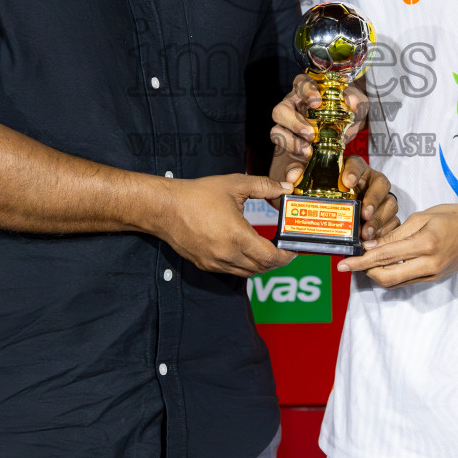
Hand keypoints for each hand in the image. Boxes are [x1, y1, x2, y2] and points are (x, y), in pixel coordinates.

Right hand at [154, 174, 295, 276]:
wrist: (165, 208)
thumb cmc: (198, 195)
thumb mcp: (235, 184)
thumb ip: (264, 186)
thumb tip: (285, 189)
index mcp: (237, 236)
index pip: (271, 258)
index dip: (286, 256)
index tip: (293, 249)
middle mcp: (227, 254)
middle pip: (262, 268)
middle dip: (276, 260)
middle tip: (283, 248)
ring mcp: (215, 262)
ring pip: (247, 273)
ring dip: (260, 264)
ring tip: (266, 249)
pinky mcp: (205, 265)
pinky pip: (231, 271)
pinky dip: (243, 265)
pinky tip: (244, 250)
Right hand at [269, 73, 368, 161]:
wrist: (347, 125)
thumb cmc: (347, 108)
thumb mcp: (356, 102)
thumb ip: (354, 100)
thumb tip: (352, 103)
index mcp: (307, 87)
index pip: (300, 84)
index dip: (306, 92)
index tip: (317, 102)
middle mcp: (293, 103)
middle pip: (281, 110)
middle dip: (294, 123)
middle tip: (311, 133)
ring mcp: (288, 122)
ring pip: (277, 130)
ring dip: (290, 141)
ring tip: (308, 150)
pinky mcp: (289, 139)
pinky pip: (282, 145)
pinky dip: (292, 150)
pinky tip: (307, 155)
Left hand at [277, 155, 399, 242]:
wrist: (333, 214)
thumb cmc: (324, 194)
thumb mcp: (310, 182)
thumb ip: (298, 175)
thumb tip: (293, 175)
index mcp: (354, 169)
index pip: (357, 163)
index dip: (354, 171)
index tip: (347, 182)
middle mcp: (371, 182)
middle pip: (381, 184)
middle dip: (373, 200)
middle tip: (363, 213)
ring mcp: (382, 199)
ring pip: (389, 204)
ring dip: (379, 219)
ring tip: (366, 233)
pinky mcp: (387, 216)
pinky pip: (393, 223)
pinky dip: (385, 232)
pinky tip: (373, 241)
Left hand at [337, 204, 457, 286]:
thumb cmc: (455, 217)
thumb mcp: (424, 216)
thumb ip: (397, 233)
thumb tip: (372, 246)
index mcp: (426, 243)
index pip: (385, 256)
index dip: (361, 261)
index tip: (344, 263)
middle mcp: (429, 263)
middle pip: (388, 278)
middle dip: (365, 272)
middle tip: (351, 264)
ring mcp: (433, 274)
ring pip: (396, 282)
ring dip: (377, 274)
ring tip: (364, 262)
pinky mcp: (435, 278)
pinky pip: (407, 280)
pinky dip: (392, 274)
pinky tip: (384, 264)